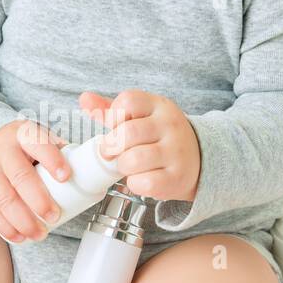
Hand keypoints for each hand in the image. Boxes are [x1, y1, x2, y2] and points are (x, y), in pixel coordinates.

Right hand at [0, 118, 71, 242]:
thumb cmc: (22, 147)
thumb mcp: (38, 139)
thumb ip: (60, 152)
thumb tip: (93, 173)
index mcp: (24, 135)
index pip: (38, 144)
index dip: (52, 160)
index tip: (66, 177)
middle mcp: (3, 150)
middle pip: (20, 177)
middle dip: (39, 201)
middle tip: (54, 217)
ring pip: (4, 198)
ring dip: (23, 220)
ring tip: (40, 234)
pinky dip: (5, 227)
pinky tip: (19, 237)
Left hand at [79, 89, 200, 202]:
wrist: (198, 159)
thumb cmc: (159, 137)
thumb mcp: (140, 116)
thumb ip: (111, 109)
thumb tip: (84, 98)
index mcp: (159, 106)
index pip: (128, 101)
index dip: (114, 116)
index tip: (116, 126)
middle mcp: (170, 126)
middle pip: (127, 133)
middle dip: (111, 147)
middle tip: (113, 153)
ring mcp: (176, 152)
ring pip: (133, 160)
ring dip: (123, 167)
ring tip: (129, 165)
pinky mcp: (177, 177)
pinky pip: (144, 183)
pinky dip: (135, 184)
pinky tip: (141, 178)